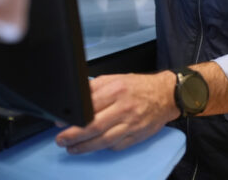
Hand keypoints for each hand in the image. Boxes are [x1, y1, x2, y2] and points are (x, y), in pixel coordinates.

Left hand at [55, 71, 178, 152]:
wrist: (166, 94)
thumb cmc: (140, 87)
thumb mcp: (116, 79)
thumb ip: (95, 88)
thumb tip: (76, 100)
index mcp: (117, 90)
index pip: (89, 106)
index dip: (73, 117)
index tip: (60, 123)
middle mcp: (124, 108)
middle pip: (94, 126)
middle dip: (74, 136)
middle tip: (61, 139)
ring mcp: (131, 124)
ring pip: (103, 141)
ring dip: (84, 147)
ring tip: (72, 148)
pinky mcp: (137, 136)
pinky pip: (116, 146)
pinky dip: (103, 148)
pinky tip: (94, 147)